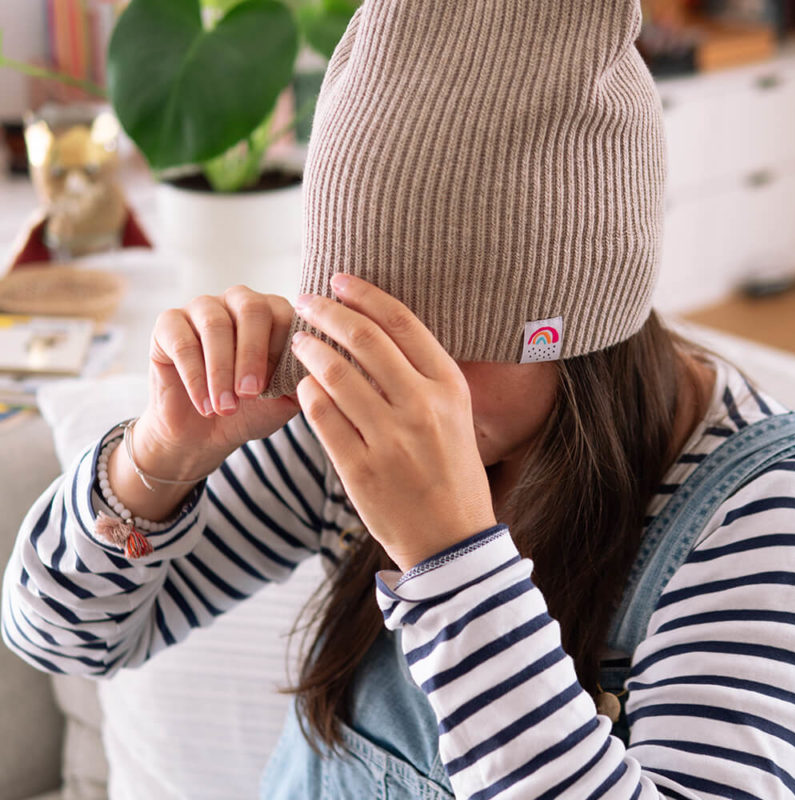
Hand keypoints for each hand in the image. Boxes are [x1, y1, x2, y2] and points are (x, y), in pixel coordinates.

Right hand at [136, 285, 299, 479]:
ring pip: (215, 324)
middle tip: (250, 393)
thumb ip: (302, 379)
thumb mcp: (284, 400)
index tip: (277, 386)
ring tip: (226, 408)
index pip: (285, 313)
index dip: (282, 348)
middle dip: (252, 353)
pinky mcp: (168, 324)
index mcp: (275, 314)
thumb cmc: (251, 412)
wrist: (203, 434)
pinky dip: (195, 376)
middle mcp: (240, 302)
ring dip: (222, 370)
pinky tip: (205, 405)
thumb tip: (322, 365)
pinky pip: (182, 341)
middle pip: (251, 309)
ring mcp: (203, 308)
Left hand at [290, 274, 495, 571]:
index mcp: (449, 386)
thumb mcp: (455, 415)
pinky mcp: (360, 467)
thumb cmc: (451, 470)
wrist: (451, 538)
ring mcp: (390, 438)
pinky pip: (322, 415)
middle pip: (363, 339)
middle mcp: (422, 406)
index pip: (401, 322)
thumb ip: (422, 376)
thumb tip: (375, 332)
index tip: (339, 280)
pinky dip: (307, 393)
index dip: (365, 295)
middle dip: (327, 312)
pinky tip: (303, 386)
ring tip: (299, 342)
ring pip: (334, 373)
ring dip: (310, 350)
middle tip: (306, 301)